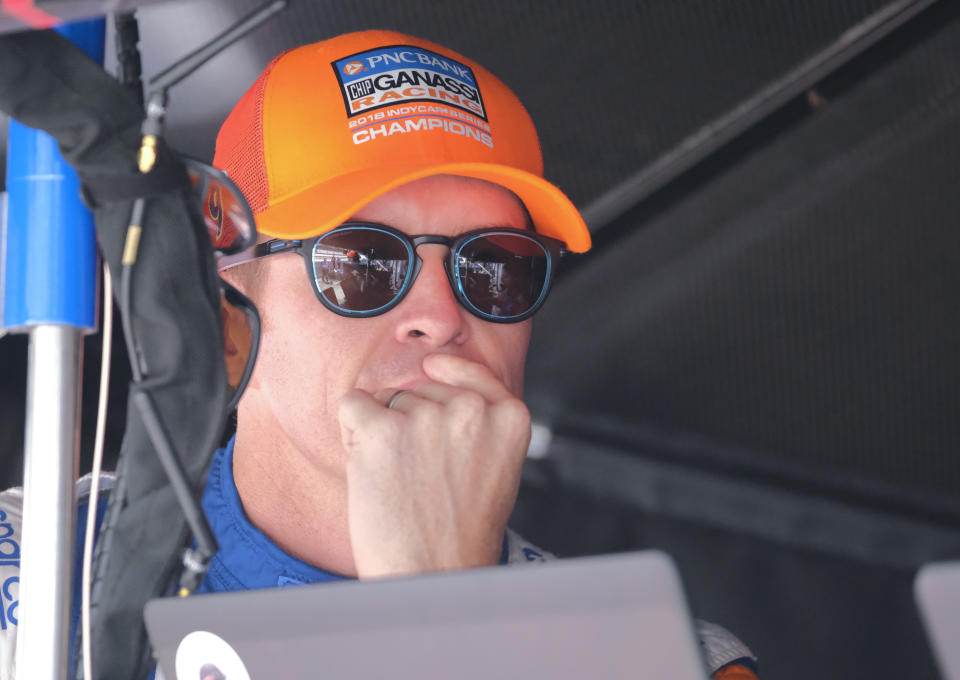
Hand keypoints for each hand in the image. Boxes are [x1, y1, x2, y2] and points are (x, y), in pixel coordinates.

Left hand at [338, 353, 530, 577]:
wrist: (431, 576)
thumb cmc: (460, 532)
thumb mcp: (496, 467)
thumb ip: (479, 423)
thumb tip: (434, 373)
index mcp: (510, 417)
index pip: (473, 374)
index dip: (449, 373)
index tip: (433, 370)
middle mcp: (472, 409)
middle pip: (424, 390)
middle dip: (413, 420)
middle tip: (422, 476)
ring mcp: (427, 417)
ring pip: (388, 400)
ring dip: (384, 432)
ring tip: (401, 483)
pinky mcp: (382, 429)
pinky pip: (353, 404)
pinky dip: (351, 432)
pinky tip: (370, 469)